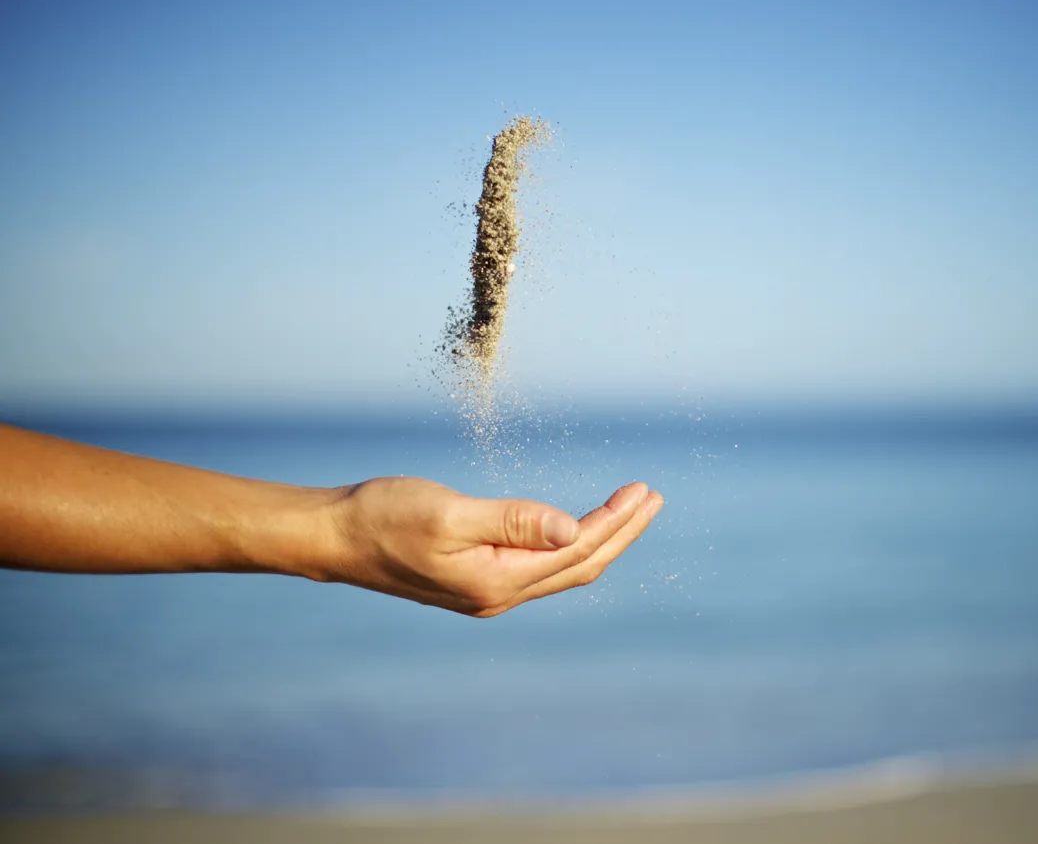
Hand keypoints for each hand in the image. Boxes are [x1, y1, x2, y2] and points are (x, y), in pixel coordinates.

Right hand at [320, 478, 662, 616]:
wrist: (336, 538)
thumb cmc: (384, 517)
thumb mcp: (449, 513)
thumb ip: (513, 520)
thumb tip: (573, 528)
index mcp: (497, 580)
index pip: (576, 550)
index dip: (614, 521)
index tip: (642, 491)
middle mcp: (499, 595)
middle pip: (580, 566)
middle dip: (621, 532)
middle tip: (652, 498)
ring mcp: (489, 592)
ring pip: (562, 569)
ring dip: (600, 538)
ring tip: (629, 509)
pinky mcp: (478, 580)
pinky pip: (540, 567)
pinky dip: (569, 545)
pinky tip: (577, 527)